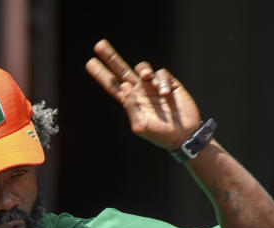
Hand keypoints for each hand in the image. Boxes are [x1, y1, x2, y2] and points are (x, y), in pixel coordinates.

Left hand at [85, 39, 200, 150]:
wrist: (184, 135)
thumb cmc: (160, 135)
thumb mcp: (140, 125)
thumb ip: (131, 107)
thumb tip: (124, 87)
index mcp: (130, 101)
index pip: (112, 85)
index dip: (101, 74)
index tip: (89, 63)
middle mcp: (139, 91)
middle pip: (122, 70)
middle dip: (110, 58)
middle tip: (98, 45)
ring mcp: (153, 86)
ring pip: (143, 68)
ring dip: (143, 69)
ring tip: (145, 77)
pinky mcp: (169, 84)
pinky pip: (161, 74)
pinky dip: (161, 81)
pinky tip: (165, 93)